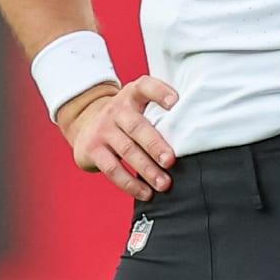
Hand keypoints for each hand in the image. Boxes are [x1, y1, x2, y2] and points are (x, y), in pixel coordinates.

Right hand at [56, 75, 178, 201]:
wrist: (85, 120)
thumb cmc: (125, 115)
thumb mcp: (137, 103)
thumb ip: (158, 111)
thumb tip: (194, 133)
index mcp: (132, 95)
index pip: (145, 86)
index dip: (160, 92)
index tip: (175, 102)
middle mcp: (116, 110)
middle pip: (137, 126)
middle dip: (155, 145)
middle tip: (171, 160)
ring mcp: (102, 130)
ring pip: (126, 150)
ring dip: (147, 170)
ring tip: (164, 184)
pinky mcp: (92, 150)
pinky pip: (112, 169)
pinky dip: (130, 184)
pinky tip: (146, 193)